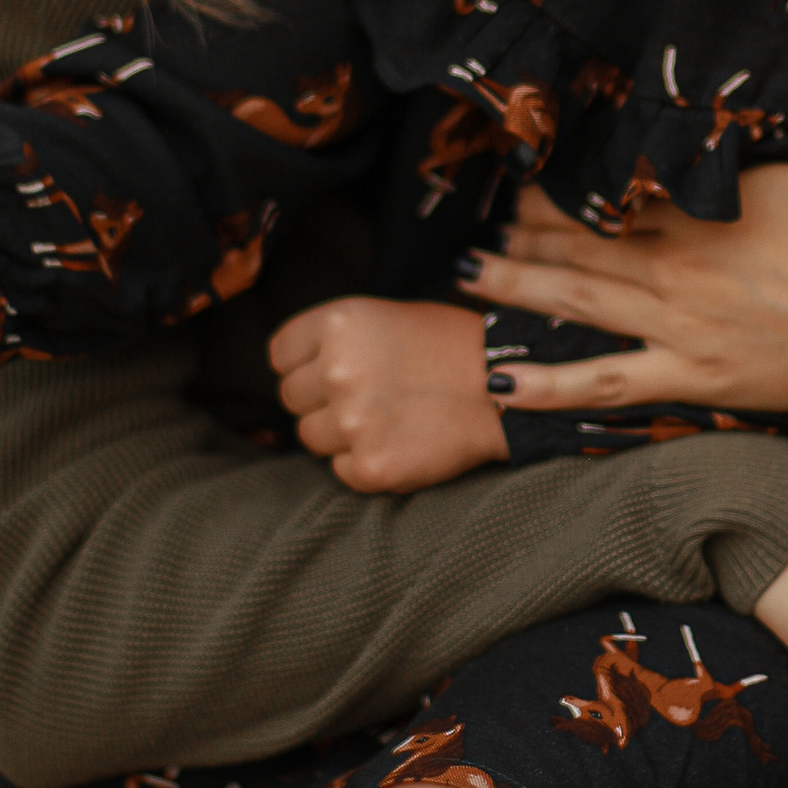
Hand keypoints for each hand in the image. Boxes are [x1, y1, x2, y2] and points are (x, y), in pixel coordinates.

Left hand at [267, 296, 509, 493]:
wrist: (508, 390)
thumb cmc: (451, 347)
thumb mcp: (388, 316)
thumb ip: (335, 339)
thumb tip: (292, 371)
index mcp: (339, 322)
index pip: (280, 355)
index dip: (305, 364)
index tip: (333, 369)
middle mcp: (337, 369)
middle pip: (291, 397)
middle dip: (322, 399)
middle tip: (370, 395)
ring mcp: (352, 422)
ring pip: (311, 436)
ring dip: (339, 433)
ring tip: (387, 418)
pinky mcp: (370, 468)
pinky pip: (340, 470)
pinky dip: (363, 463)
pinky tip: (399, 442)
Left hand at [461, 161, 787, 454]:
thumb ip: (731, 165)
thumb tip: (687, 146)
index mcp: (701, 211)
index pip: (609, 193)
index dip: (561, 187)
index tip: (530, 176)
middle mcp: (677, 267)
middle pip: (582, 243)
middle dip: (528, 231)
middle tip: (491, 220)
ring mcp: (680, 327)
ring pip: (579, 301)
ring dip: (520, 285)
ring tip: (474, 271)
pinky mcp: (695, 378)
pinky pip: (608, 384)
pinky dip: (550, 385)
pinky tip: (500, 380)